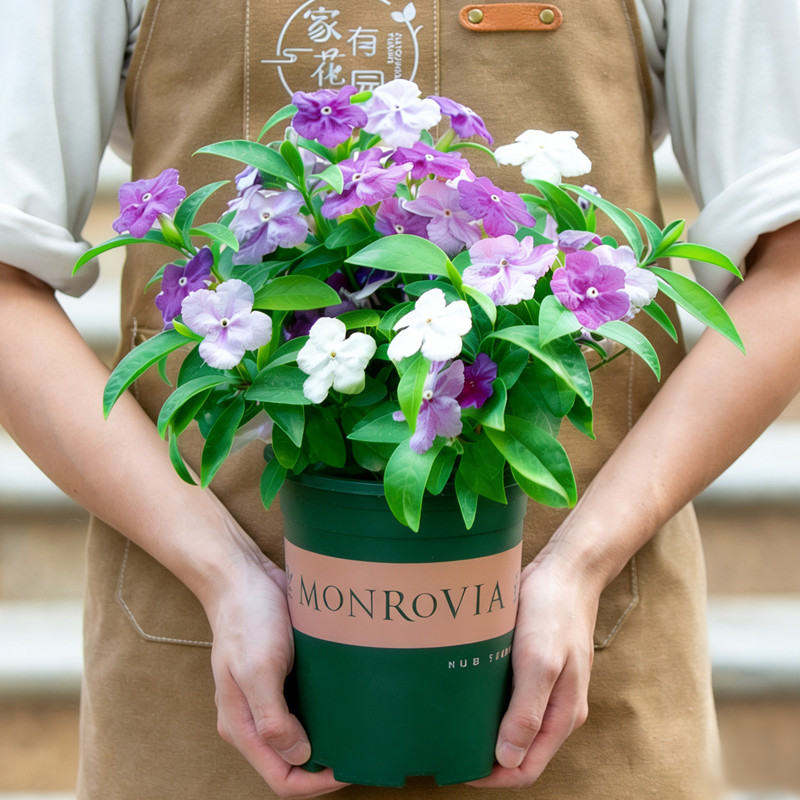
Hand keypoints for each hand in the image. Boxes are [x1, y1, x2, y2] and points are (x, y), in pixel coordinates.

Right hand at [205, 553, 347, 798]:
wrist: (242, 577)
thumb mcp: (258, 668)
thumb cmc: (248, 620)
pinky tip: (348, 702)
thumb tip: (299, 756)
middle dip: (325, 765)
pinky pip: (305, 707)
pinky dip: (325, 712)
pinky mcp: (282, 677)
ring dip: (327, 738)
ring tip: (360, 730)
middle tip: (361, 750)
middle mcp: (254, 718)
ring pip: (301, 736)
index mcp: (242, 726)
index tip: (349, 767)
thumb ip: (272, 717)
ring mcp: (267, 698)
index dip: (315, 783)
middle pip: (292, 762)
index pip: (280, 778)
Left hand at [468, 546, 599, 788]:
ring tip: (452, 724)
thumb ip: (527, 712)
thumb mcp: (539, 661)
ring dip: (487, 731)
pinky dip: (490, 704)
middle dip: (486, 758)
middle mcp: (556, 707)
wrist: (566, 570)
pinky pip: (511, 698)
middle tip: (447, 746)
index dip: (493, 777)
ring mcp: (546, 687)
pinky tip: (466, 694)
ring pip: (513, 724)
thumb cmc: (554, 612)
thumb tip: (508, 759)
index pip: (526, 768)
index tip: (458, 767)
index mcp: (562, 715)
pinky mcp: (534, 666)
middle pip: (519, 751)